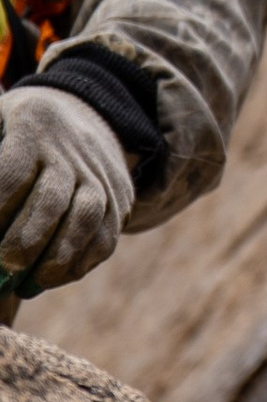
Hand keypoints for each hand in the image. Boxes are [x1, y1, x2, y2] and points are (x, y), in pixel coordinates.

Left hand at [0, 85, 134, 291]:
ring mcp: (101, 171)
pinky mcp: (121, 195)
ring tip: (28, 286)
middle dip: (24, 244)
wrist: (83, 114)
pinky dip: (81, 262)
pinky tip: (53, 279)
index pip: (13, 173)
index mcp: (33, 124)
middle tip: (3, 273)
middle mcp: (72, 147)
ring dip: (57, 260)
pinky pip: (107, 235)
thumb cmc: (15, 132)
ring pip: (87, 218)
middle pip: (52, 200)